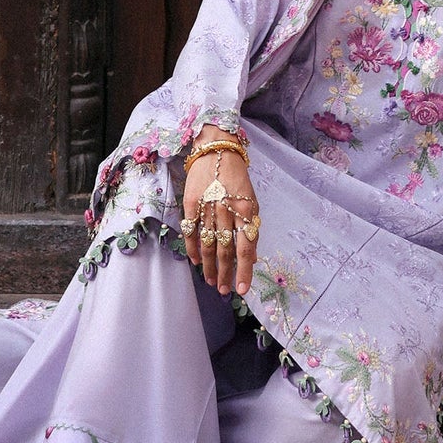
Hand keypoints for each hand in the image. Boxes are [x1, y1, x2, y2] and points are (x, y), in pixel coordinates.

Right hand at [181, 135, 259, 298]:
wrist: (217, 151)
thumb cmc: (238, 179)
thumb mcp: (252, 201)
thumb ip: (251, 228)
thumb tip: (251, 258)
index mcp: (245, 210)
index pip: (245, 248)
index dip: (243, 271)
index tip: (241, 290)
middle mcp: (225, 211)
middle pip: (225, 250)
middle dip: (225, 274)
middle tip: (224, 291)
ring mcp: (206, 208)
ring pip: (207, 245)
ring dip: (209, 267)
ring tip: (212, 281)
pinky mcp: (190, 204)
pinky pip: (191, 232)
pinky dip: (192, 249)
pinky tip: (196, 262)